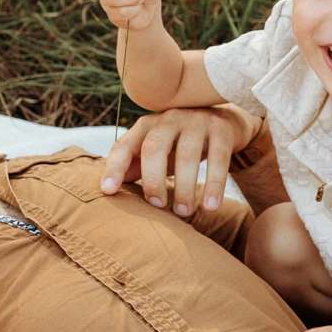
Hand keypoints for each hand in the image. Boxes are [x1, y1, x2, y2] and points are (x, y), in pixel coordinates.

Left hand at [101, 105, 258, 215]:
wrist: (224, 122)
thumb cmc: (180, 144)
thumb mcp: (156, 153)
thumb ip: (135, 167)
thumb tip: (108, 189)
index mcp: (145, 126)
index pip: (124, 146)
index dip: (114, 167)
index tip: (108, 191)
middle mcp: (168, 119)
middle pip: (154, 147)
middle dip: (153, 179)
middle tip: (157, 205)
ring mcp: (196, 121)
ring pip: (187, 154)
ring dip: (184, 187)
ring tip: (183, 212)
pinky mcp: (221, 129)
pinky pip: (219, 159)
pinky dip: (214, 185)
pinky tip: (211, 207)